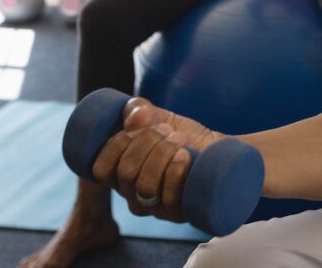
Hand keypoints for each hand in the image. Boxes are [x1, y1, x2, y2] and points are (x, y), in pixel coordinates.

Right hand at [91, 98, 221, 221]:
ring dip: (162, 154)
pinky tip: (186, 156)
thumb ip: (139, 109)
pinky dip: (176, 171)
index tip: (138, 125)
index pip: (101, 169)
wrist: (220, 152)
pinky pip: (169, 198)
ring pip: (145, 186)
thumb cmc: (186, 137)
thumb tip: (135, 115)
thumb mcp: (160, 118)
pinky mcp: (179, 213)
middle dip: (145, 142)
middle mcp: (135, 196)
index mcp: (122, 176)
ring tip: (180, 139)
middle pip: (125, 173)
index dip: (116, 144)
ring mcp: (156, 208)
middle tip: (167, 129)